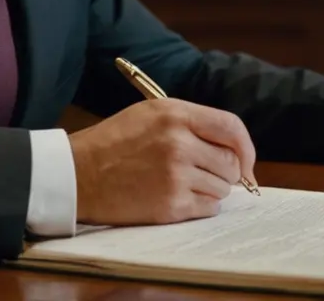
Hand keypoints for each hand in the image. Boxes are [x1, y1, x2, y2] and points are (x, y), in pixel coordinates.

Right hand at [68, 99, 256, 225]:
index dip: (245, 146)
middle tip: (204, 173)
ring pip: (223, 188)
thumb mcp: (150, 114)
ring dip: (210, 189)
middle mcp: (179, 143)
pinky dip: (200, 205)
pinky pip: (209, 208)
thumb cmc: (113, 143)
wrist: (78, 174)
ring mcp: (176, 175)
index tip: (245, 160)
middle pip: (231, 162)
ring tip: (180, 183)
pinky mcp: (171, 204)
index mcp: (175, 114)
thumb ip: (191, 122)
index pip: (231, 127)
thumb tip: (232, 147)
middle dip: (225, 171)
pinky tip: (176, 197)